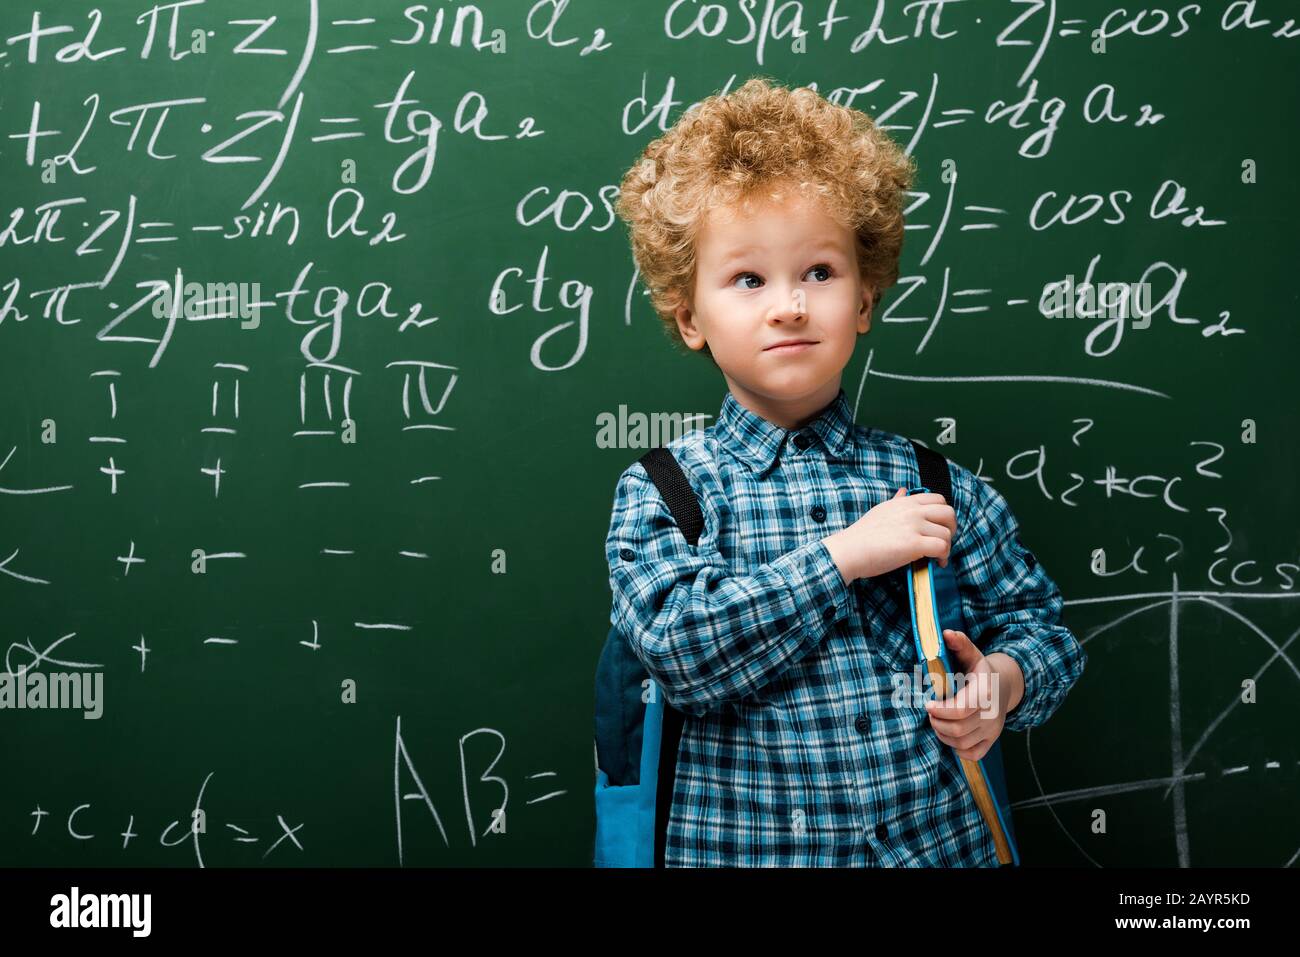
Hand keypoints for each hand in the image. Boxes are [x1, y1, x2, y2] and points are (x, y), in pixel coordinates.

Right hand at [823, 487, 955, 582]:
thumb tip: (903, 491)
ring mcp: (914, 526)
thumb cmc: (862, 535)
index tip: (938, 527)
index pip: (938, 499)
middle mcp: (912, 511)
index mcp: (905, 502)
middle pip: (949, 513)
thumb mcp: (881, 510)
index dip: (943, 515)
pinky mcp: (914, 544)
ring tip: (937, 556)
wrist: (849, 550)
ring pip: (947, 533)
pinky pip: (942, 547)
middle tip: (943, 541)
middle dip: (951, 529)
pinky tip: (936, 562)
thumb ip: (896, 501)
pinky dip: (943, 557)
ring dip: (947, 547)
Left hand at [924, 629, 1015, 760]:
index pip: (961, 709)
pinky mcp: (991, 740)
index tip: (928, 704)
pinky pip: (973, 754)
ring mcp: (993, 730)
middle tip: (931, 712)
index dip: (941, 710)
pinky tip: (951, 735)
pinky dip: (957, 749)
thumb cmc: (978, 670)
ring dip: (943, 735)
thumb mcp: (970, 653)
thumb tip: (945, 633)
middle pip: (958, 729)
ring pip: (962, 743)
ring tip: (937, 721)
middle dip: (937, 723)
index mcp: (985, 691)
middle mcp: (992, 714)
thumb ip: (959, 643)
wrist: (1003, 686)